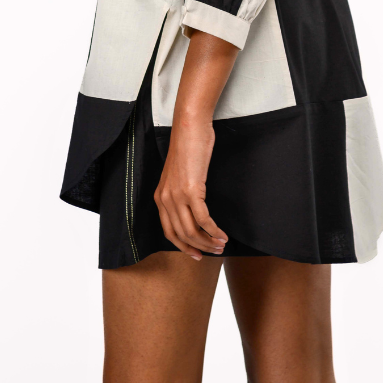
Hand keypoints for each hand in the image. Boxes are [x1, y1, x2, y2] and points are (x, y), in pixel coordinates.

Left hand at [154, 113, 227, 260]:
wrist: (190, 127)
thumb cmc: (188, 147)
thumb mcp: (178, 174)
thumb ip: (180, 192)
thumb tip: (192, 209)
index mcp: (160, 196)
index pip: (168, 232)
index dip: (184, 246)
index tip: (197, 254)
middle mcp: (165, 199)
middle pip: (181, 235)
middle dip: (198, 248)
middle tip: (213, 253)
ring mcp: (177, 195)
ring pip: (192, 231)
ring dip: (208, 242)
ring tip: (221, 245)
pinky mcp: (192, 190)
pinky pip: (203, 219)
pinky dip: (214, 231)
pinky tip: (222, 234)